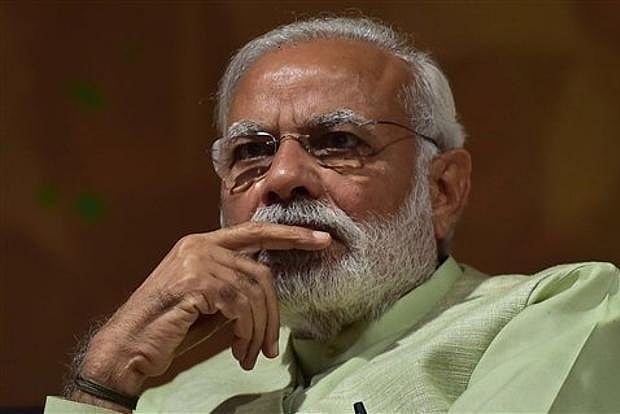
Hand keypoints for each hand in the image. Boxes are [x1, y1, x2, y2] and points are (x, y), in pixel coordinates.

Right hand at [76, 222, 330, 397]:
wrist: (127, 346)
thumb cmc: (168, 328)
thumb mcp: (209, 303)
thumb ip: (235, 289)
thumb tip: (269, 297)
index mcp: (203, 245)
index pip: (256, 233)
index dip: (291, 235)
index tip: (321, 239)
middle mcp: (200, 245)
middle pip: (261, 272)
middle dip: (274, 311)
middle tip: (273, 345)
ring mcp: (196, 260)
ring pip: (253, 292)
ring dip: (258, 330)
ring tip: (251, 354)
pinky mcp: (194, 281)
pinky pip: (239, 306)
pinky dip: (245, 332)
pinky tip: (238, 350)